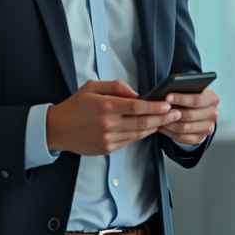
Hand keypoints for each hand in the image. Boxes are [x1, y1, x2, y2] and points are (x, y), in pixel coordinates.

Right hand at [46, 79, 180, 155]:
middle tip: (177, 114)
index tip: (168, 104)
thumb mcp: (92, 87)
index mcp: (105, 106)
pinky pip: (130, 141)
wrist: (57, 129)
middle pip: (142, 122)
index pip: (137, 107)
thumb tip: (137, 94)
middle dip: (163, 118)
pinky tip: (150, 128)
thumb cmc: (75, 106)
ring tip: (168, 121)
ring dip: (155, 127)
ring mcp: (108, 138)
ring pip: (139, 133)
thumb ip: (116, 86)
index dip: (155, 107)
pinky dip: (141, 134)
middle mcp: (108, 124)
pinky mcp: (107, 148)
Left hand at [156, 87, 219, 145]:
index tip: (167, 97)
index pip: (197, 100)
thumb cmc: (193, 97)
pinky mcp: (200, 138)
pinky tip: (161, 127)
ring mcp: (208, 128)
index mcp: (213, 99)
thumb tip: (168, 94)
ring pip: (185, 127)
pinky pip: (183, 137)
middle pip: (190, 115)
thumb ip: (185, 90)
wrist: (202, 111)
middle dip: (173, 112)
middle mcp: (213, 114)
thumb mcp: (194, 90)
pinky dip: (170, 132)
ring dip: (170, 123)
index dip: (181, 99)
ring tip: (159, 118)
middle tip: (160, 110)